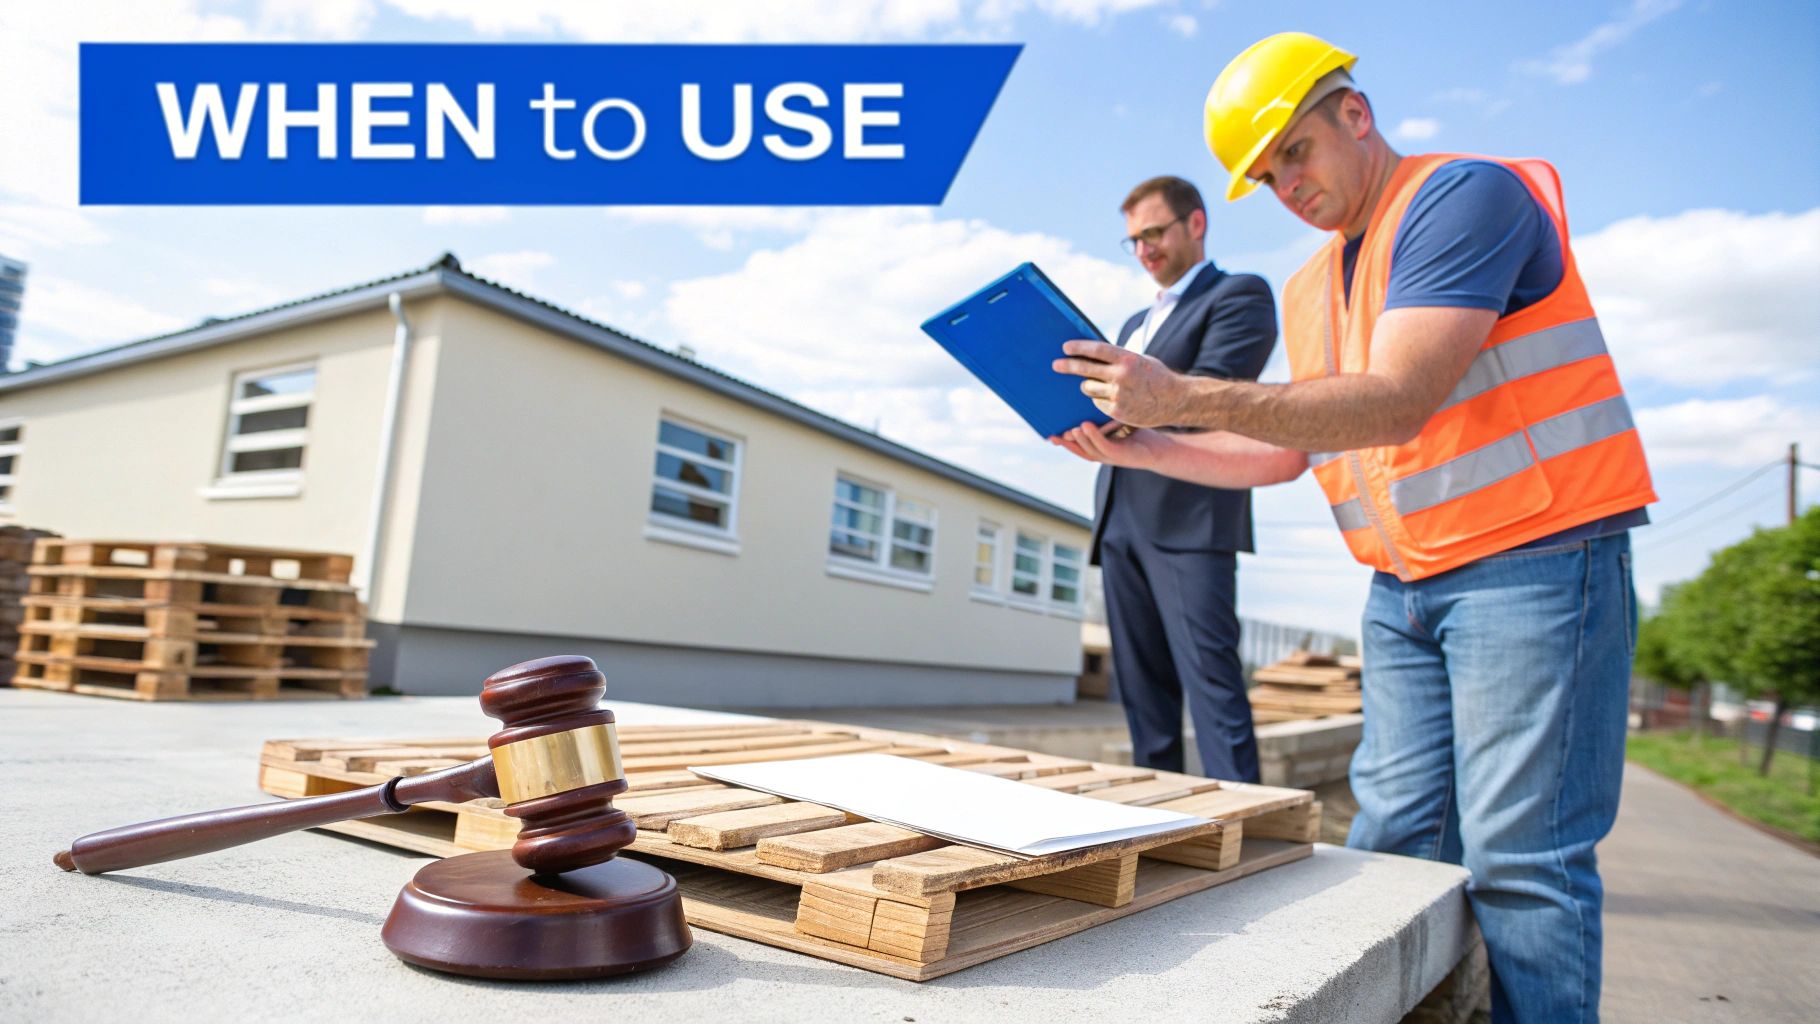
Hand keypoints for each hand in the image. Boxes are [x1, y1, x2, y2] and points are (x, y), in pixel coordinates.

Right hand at [1048, 421, 1167, 469]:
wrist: (1161, 447)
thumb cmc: (1139, 431)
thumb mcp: (1118, 419)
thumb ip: (1105, 410)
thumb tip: (1094, 385)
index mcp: (1097, 446)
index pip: (1075, 442)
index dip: (1061, 437)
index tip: (1047, 429)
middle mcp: (1100, 453)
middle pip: (1077, 448)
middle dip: (1063, 441)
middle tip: (1050, 431)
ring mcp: (1109, 456)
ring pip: (1088, 448)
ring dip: (1077, 439)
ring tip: (1068, 427)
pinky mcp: (1120, 454)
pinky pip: (1103, 445)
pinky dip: (1093, 437)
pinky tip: (1085, 425)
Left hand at [1051, 340, 1184, 427]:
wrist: (1176, 400)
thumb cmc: (1156, 377)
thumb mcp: (1139, 360)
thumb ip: (1118, 359)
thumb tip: (1092, 355)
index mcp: (1127, 359)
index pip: (1096, 350)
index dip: (1078, 348)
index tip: (1065, 347)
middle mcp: (1121, 376)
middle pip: (1085, 369)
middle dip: (1068, 366)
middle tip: (1056, 364)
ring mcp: (1118, 395)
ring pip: (1088, 388)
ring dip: (1087, 386)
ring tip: (1095, 385)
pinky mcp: (1117, 411)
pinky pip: (1097, 403)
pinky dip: (1100, 400)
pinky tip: (1110, 399)